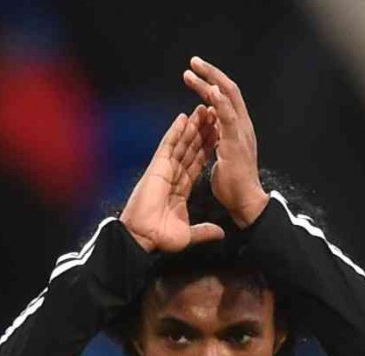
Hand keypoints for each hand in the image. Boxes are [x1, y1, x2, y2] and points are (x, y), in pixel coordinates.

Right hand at [120, 105, 223, 251]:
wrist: (144, 237)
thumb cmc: (161, 237)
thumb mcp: (189, 235)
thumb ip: (205, 231)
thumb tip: (220, 233)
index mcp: (181, 189)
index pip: (197, 165)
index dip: (207, 150)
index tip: (217, 137)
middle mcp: (174, 176)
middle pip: (191, 150)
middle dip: (202, 133)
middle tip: (212, 115)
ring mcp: (165, 170)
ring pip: (181, 144)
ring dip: (192, 127)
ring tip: (202, 110)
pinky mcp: (157, 167)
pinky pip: (168, 146)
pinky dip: (175, 131)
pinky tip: (182, 118)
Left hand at [183, 56, 268, 227]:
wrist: (246, 202)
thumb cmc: (234, 185)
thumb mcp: (223, 157)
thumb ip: (218, 140)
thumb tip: (211, 130)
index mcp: (237, 129)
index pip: (226, 99)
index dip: (212, 84)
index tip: (197, 74)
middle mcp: (242, 126)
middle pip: (227, 91)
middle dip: (210, 74)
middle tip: (193, 62)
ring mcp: (240, 132)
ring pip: (227, 98)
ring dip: (209, 82)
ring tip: (191, 71)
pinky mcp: (235, 142)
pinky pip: (228, 116)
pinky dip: (220, 101)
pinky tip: (210, 89)